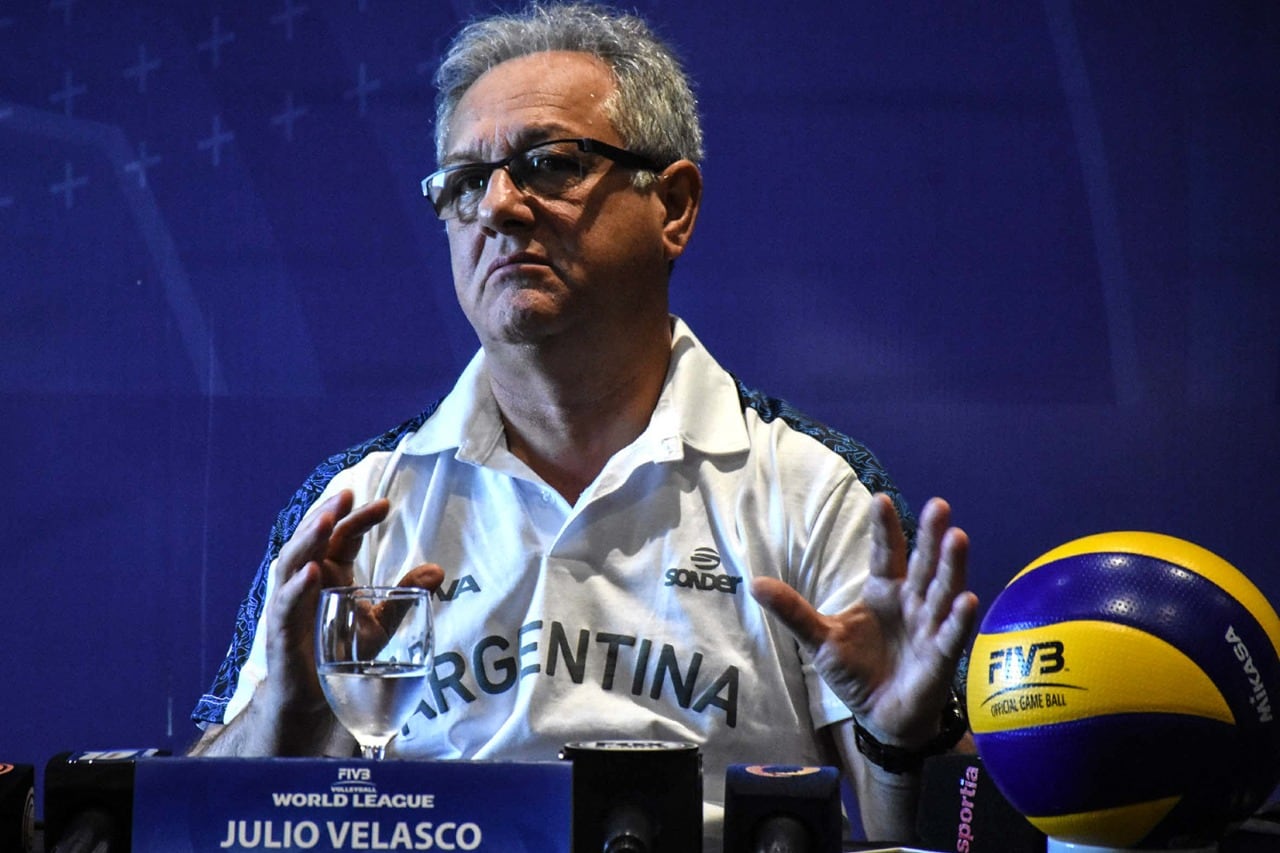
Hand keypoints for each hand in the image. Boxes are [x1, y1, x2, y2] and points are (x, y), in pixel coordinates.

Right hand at [263, 490, 442, 714]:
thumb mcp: (381, 622)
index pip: (342, 535)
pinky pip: (286, 603)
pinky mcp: (280, 630)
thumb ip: (404, 595)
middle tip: (346, 495)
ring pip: (291, 561)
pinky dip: (297, 586)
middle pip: (312, 537)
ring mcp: (290, 602)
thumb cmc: (342, 654)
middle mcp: (307, 580)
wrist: (315, 698)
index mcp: (331, 572)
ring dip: (307, 539)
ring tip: (325, 520)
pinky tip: (312, 572)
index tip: (385, 505)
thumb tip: (438, 570)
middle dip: (327, 513)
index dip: (360, 517)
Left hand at [751, 494, 977, 745]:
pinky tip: (966, 599)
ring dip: (951, 566)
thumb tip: (754, 583)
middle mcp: (912, 601)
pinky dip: (959, 618)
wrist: (880, 716)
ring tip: (957, 537)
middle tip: (939, 505)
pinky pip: (951, 635)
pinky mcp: (940, 656)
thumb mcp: (821, 639)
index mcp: (884, 590)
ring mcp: (930, 627)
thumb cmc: (856, 670)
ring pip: (943, 590)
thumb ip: (793, 611)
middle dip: (930, 536)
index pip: (885, 553)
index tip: (881, 499)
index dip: (885, 528)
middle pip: (922, 563)